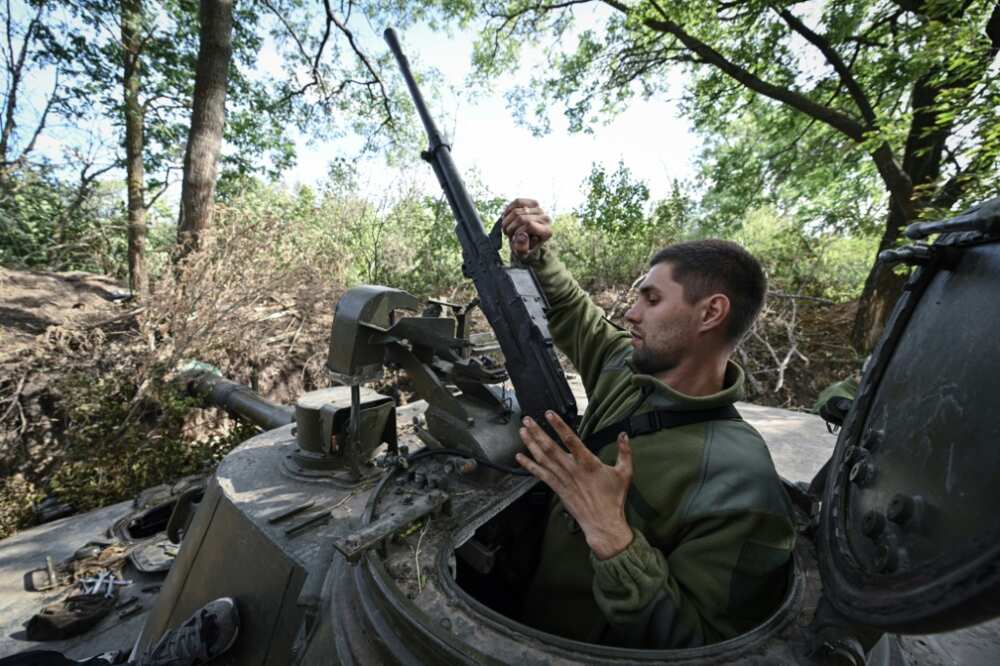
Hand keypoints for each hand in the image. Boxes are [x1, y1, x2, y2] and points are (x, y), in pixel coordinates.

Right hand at [501, 198, 552, 256]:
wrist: (528, 241)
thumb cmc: (525, 248)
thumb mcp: (522, 254)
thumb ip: (522, 249)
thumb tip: (522, 235)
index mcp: (547, 232)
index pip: (528, 225)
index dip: (517, 231)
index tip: (514, 239)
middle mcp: (546, 218)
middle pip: (520, 218)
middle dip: (510, 227)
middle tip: (508, 235)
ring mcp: (540, 209)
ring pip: (516, 210)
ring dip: (507, 221)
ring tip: (508, 228)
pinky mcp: (533, 203)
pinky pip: (517, 202)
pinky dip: (508, 210)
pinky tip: (506, 218)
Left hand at [516, 411, 634, 559]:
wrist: (603, 523)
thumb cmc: (614, 498)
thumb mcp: (625, 473)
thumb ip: (625, 452)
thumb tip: (624, 434)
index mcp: (588, 463)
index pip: (571, 440)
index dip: (559, 426)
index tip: (549, 414)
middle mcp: (572, 469)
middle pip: (551, 447)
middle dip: (537, 432)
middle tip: (527, 419)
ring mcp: (563, 479)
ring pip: (543, 459)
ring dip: (531, 444)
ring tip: (522, 431)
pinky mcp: (558, 489)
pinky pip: (541, 475)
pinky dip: (529, 465)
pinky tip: (520, 457)